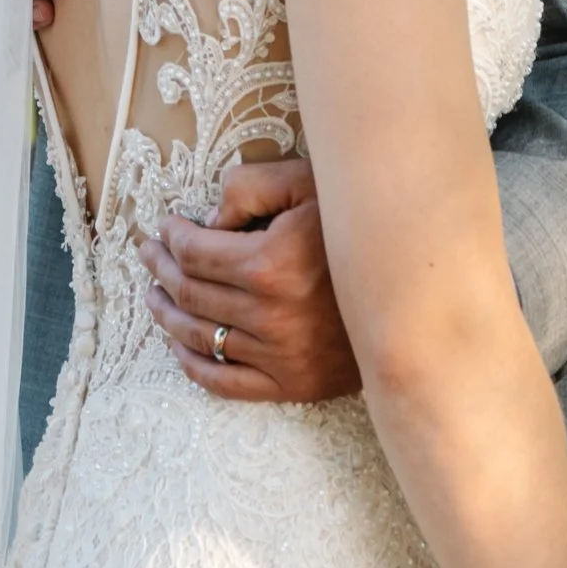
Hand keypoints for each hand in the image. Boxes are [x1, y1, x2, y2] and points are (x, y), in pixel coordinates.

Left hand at [140, 157, 363, 404]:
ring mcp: (279, 355)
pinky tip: (178, 347)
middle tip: (148, 256)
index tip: (164, 227)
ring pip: (200, 336)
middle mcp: (268, 315)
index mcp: (269, 264)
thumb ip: (251, 187)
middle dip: (161, 270)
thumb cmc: (361, 227)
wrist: (418, 292)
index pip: (195, 252)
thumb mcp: (311, 184)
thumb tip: (209, 222)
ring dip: (167, 315)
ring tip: (154, 296)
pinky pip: (225, 382)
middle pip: (191, 293)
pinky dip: (193, 366)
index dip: (171, 237)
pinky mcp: (293, 384)